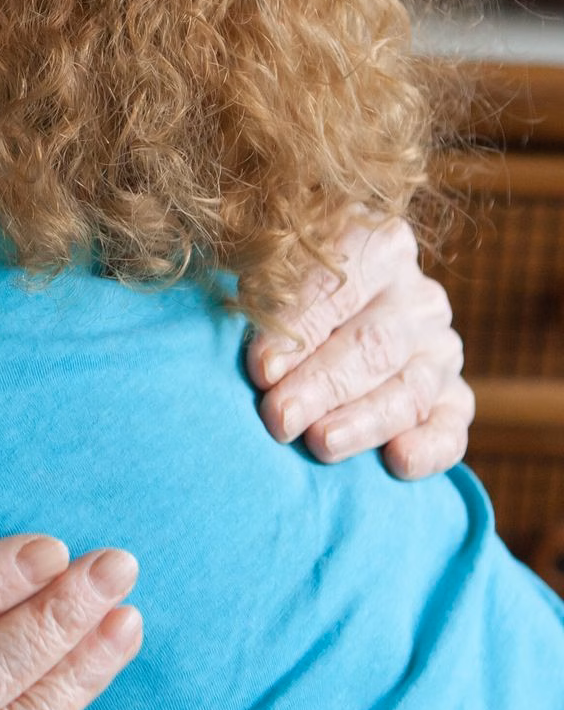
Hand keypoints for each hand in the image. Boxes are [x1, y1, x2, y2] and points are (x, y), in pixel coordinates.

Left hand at [247, 213, 472, 478]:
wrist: (321, 322)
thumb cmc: (277, 291)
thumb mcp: (263, 270)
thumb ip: (263, 294)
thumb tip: (258, 358)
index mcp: (378, 248)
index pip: (340, 289)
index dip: (300, 330)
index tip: (261, 370)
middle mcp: (418, 299)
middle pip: (374, 345)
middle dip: (322, 385)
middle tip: (279, 417)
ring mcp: (440, 351)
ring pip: (409, 389)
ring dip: (364, 420)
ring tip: (320, 443)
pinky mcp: (451, 399)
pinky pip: (451, 427)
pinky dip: (431, 447)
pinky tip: (398, 461)